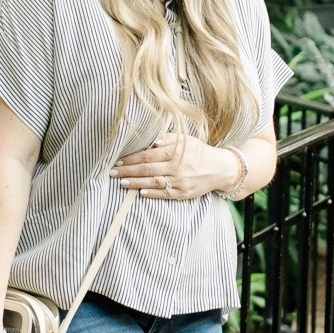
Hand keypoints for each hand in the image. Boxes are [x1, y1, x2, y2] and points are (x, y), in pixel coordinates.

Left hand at [113, 135, 237, 200]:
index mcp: (176, 152)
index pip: (148, 155)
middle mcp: (177, 167)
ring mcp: (180, 181)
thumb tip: (153, 141)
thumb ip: (169, 138)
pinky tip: (139, 192)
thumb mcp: (186, 139)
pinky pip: (164, 194)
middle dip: (127, 171)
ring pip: (153, 183)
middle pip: (147, 170)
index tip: (119, 160)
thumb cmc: (200, 151)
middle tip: (112, 172)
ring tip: (121, 182)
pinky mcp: (184, 193)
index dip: (132, 158)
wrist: (221, 169)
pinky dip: (151, 194)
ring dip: (135, 183)